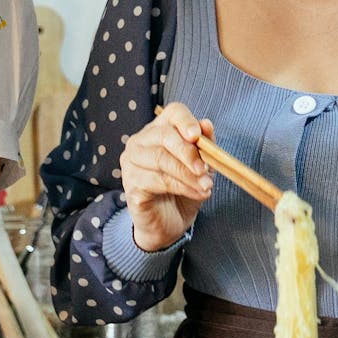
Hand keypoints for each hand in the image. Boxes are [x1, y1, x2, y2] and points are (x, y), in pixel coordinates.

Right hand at [119, 103, 213, 251]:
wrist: (168, 224)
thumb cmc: (183, 190)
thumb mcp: (200, 167)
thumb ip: (204, 146)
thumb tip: (206, 124)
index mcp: (159, 130)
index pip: (172, 113)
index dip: (185, 121)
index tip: (197, 136)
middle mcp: (140, 142)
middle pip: (164, 136)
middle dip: (189, 153)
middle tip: (206, 170)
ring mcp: (131, 164)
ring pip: (161, 159)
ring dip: (188, 174)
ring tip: (206, 186)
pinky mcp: (131, 185)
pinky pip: (157, 181)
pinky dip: (182, 187)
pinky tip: (197, 194)